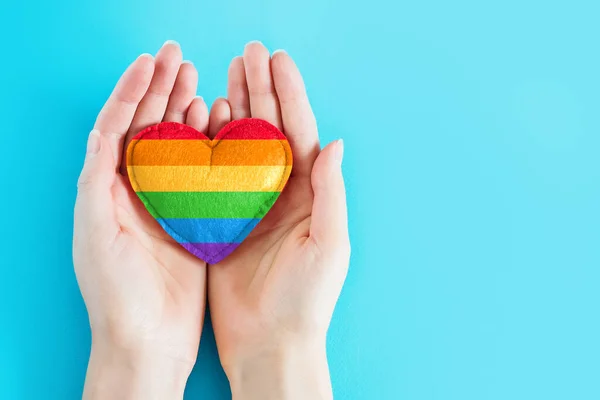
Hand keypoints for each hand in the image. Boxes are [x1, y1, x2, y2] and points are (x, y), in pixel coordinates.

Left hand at [73, 41, 209, 398]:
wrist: (147, 339)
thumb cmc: (115, 293)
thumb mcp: (95, 233)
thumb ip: (96, 181)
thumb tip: (102, 130)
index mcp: (105, 190)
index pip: (117, 126)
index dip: (132, 90)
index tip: (150, 62)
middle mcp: (134, 191)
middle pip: (147, 128)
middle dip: (160, 89)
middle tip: (178, 58)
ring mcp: (164, 202)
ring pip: (175, 145)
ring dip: (184, 111)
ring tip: (198, 81)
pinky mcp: (191, 218)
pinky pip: (200, 173)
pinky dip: (208, 146)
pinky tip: (219, 126)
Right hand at [208, 42, 350, 399]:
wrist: (270, 342)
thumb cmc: (307, 299)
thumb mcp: (328, 244)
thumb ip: (330, 192)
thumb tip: (335, 141)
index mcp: (310, 194)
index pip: (300, 132)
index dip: (289, 94)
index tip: (277, 60)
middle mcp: (281, 193)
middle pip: (270, 130)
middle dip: (261, 90)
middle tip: (248, 53)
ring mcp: (251, 203)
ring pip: (241, 145)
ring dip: (235, 108)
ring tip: (225, 74)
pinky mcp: (224, 220)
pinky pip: (215, 174)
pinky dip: (209, 145)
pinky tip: (203, 120)